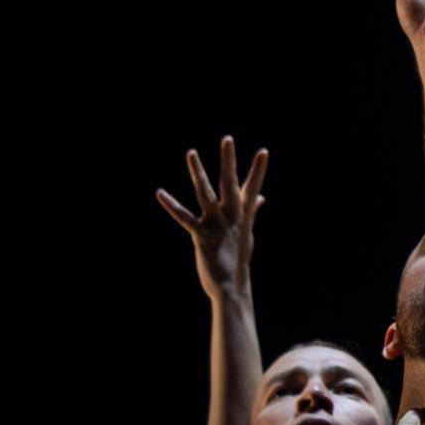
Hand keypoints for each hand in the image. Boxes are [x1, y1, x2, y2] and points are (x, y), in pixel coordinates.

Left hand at [155, 137, 267, 301]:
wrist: (231, 286)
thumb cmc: (238, 258)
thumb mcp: (247, 232)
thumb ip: (252, 211)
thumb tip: (261, 197)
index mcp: (243, 215)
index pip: (253, 187)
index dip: (258, 170)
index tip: (264, 151)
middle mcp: (232, 217)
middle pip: (230, 183)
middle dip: (229, 160)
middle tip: (227, 139)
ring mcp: (217, 225)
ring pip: (206, 194)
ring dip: (199, 172)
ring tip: (191, 153)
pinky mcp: (202, 236)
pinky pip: (185, 218)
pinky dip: (172, 206)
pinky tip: (160, 193)